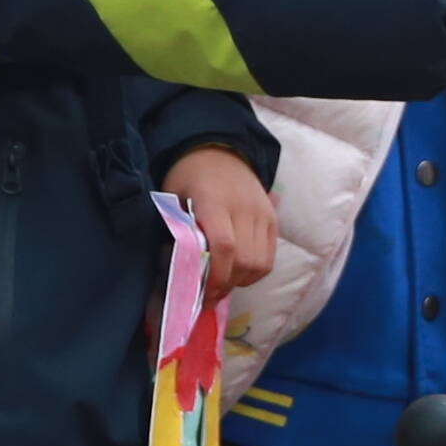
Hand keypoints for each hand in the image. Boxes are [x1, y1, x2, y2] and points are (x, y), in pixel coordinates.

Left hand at [160, 148, 275, 303]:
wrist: (219, 150)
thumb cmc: (188, 177)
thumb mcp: (173, 197)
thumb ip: (180, 230)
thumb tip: (185, 270)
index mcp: (214, 201)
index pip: (224, 246)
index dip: (215, 274)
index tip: (201, 292)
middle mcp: (244, 208)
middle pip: (244, 260)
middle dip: (225, 284)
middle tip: (207, 295)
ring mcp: (262, 213)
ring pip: (259, 263)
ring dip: (240, 281)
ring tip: (222, 285)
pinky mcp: (272, 219)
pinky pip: (269, 257)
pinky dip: (254, 273)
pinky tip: (238, 275)